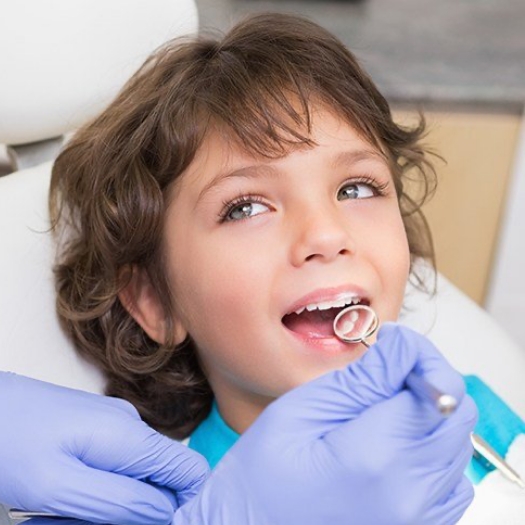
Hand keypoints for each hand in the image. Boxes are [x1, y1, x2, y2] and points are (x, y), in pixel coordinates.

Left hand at [0, 373, 208, 524]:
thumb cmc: (8, 443)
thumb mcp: (59, 487)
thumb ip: (119, 502)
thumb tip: (166, 511)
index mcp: (131, 436)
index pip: (191, 471)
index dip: (179, 507)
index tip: (140, 523)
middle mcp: (131, 427)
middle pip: (161, 480)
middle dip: (132, 512)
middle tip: (82, 521)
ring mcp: (114, 426)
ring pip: (135, 477)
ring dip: (108, 505)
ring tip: (60, 512)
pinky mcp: (98, 430)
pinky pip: (114, 468)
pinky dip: (95, 490)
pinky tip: (61, 498)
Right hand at [174, 324, 476, 524]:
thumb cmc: (260, 482)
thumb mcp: (298, 412)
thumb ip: (360, 379)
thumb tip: (402, 346)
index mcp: (376, 458)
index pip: (439, 386)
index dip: (419, 355)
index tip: (393, 348)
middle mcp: (410, 495)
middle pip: (457, 413)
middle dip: (425, 381)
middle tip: (383, 377)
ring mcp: (419, 519)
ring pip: (457, 444)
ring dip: (428, 416)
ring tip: (380, 415)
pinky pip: (450, 480)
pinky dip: (429, 452)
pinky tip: (391, 448)